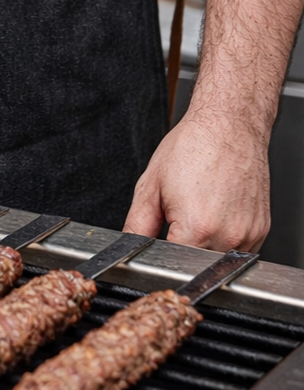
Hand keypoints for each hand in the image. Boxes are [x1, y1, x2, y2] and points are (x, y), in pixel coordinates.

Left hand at [123, 110, 270, 251]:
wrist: (228, 126)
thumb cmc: (192, 147)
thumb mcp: (151, 185)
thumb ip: (138, 223)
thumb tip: (129, 245)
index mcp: (196, 227)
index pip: (173, 264)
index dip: (160, 254)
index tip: (158, 241)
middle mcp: (227, 236)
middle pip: (196, 263)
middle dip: (182, 247)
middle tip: (177, 216)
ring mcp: (248, 235)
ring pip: (218, 258)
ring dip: (205, 243)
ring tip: (199, 208)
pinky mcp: (261, 230)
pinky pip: (238, 248)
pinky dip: (223, 237)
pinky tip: (216, 210)